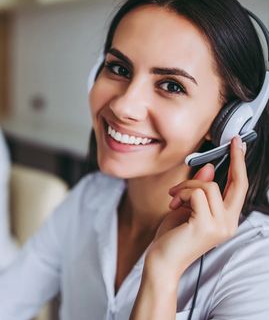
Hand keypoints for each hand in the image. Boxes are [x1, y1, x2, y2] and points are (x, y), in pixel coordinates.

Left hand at [145, 136, 247, 280]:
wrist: (161, 260)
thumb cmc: (172, 236)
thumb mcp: (186, 208)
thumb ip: (199, 191)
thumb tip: (210, 169)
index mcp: (226, 220)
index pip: (240, 189)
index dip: (241, 166)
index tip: (239, 145)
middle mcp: (228, 224)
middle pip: (238, 185)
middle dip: (236, 159)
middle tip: (232, 142)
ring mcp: (220, 226)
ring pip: (209, 186)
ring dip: (186, 186)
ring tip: (173, 197)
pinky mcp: (206, 226)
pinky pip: (196, 193)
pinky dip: (182, 193)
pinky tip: (173, 205)